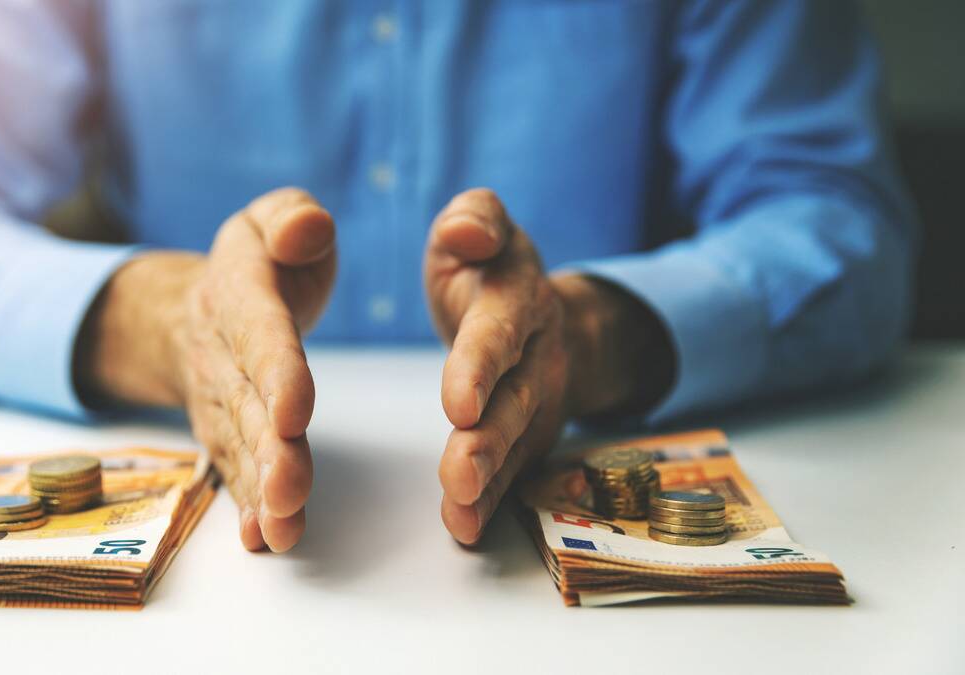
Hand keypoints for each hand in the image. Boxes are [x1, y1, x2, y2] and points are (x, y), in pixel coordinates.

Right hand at [77, 188, 335, 551]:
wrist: (194, 310)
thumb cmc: (258, 262)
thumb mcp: (272, 218)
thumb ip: (293, 218)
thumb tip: (308, 230)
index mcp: (242, 294)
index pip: (260, 334)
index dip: (276, 373)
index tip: (295, 412)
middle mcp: (223, 353)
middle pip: (247, 404)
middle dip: (268, 450)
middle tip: (289, 490)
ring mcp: (220, 400)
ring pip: (239, 446)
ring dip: (259, 489)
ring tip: (282, 527)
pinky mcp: (225, 434)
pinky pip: (233, 470)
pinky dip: (245, 505)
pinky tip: (263, 538)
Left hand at [424, 189, 672, 544]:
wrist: (540, 311)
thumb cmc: (489, 266)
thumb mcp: (480, 224)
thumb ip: (474, 219)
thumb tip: (466, 231)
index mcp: (518, 297)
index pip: (499, 332)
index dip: (480, 367)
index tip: (458, 403)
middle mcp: (537, 354)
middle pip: (515, 400)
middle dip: (488, 441)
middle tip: (459, 475)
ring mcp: (539, 400)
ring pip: (516, 443)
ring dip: (490, 480)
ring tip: (461, 511)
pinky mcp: (529, 436)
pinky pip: (513, 471)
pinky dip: (492, 501)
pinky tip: (465, 526)